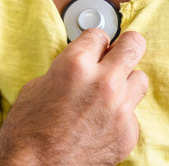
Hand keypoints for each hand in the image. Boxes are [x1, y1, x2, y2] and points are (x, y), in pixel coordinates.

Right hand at [0, 29, 148, 165]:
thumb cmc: (27, 132)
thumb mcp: (37, 86)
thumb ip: (66, 69)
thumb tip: (82, 65)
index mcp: (75, 65)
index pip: (100, 35)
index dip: (94, 43)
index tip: (94, 49)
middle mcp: (102, 83)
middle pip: (134, 45)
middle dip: (125, 47)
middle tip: (118, 54)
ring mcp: (119, 109)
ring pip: (140, 79)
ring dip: (126, 82)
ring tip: (109, 94)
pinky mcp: (128, 133)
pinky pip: (133, 113)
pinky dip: (120, 115)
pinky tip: (101, 123)